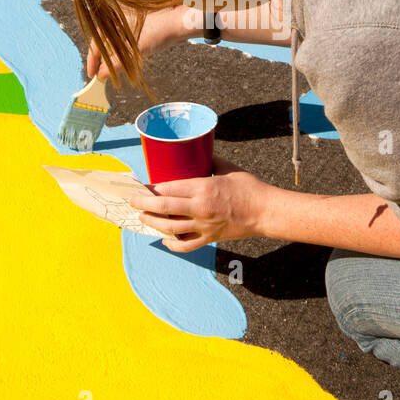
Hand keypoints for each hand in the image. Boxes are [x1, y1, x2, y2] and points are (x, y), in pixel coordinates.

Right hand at [86, 3, 189, 79]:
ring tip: (107, 73)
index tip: (91, 75)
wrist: (179, 24)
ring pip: (112, 45)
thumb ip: (116, 64)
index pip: (95, 43)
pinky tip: (120, 64)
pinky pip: (122, 44)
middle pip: (102, 44)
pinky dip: (119, 55)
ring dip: (109, 59)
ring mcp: (127, 26)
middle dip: (99, 61)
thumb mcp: (135, 50)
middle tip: (97, 76)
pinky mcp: (136, 31)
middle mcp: (117, 22)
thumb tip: (101, 75)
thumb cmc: (158, 32)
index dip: (92, 60)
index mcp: (112, 21)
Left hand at [127, 156, 267, 251]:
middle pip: (164, 208)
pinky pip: (186, 245)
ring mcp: (204, 225)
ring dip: (152, 223)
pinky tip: (164, 239)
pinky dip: (172, 244)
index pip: (169, 188)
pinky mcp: (210, 237)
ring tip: (142, 217)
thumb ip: (209, 162)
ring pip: (170, 228)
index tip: (141, 186)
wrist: (265, 211)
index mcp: (204, 187)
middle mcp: (200, 207)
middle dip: (144, 204)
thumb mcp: (227, 168)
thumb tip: (198, 154)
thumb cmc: (249, 187)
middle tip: (133, 202)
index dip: (151, 188)